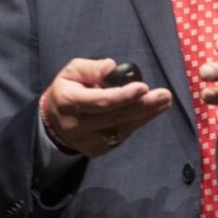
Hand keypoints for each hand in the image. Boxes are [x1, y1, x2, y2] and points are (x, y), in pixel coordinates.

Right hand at [42, 58, 172, 157]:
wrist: (52, 122)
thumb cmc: (67, 90)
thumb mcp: (72, 71)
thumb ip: (91, 68)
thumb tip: (112, 67)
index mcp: (69, 102)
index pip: (100, 102)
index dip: (123, 96)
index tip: (143, 87)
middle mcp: (77, 125)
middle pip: (115, 117)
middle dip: (143, 106)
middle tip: (164, 95)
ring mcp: (87, 141)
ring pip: (122, 128)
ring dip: (146, 115)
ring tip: (164, 101)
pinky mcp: (96, 150)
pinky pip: (121, 136)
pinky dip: (136, 123)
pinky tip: (149, 111)